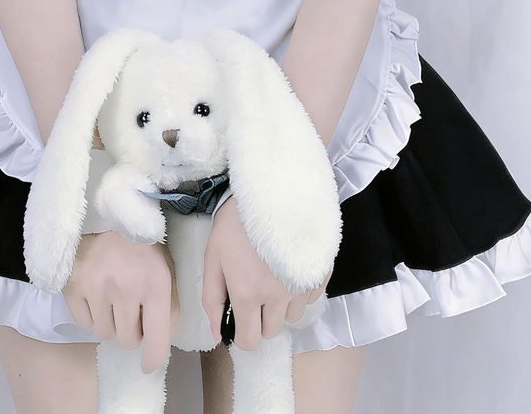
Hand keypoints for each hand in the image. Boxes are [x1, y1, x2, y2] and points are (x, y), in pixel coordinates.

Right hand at [62, 230, 179, 372]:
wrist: (106, 214)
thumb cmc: (141, 245)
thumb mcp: (166, 268)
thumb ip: (169, 305)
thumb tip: (161, 341)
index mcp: (155, 284)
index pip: (157, 339)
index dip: (153, 358)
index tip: (148, 364)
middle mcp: (127, 289)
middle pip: (127, 341)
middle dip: (131, 330)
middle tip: (130, 308)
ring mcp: (98, 288)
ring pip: (105, 334)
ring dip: (110, 321)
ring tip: (112, 295)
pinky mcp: (74, 287)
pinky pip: (85, 323)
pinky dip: (91, 313)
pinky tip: (96, 291)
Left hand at [202, 196, 330, 350]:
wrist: (273, 190)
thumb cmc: (238, 220)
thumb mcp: (213, 255)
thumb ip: (212, 297)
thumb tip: (217, 333)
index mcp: (247, 294)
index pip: (249, 341)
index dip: (242, 333)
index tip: (239, 317)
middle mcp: (276, 298)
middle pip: (272, 331)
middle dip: (260, 318)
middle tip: (254, 290)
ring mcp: (300, 286)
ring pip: (291, 316)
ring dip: (280, 304)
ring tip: (271, 273)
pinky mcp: (318, 274)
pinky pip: (309, 297)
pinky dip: (298, 289)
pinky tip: (287, 265)